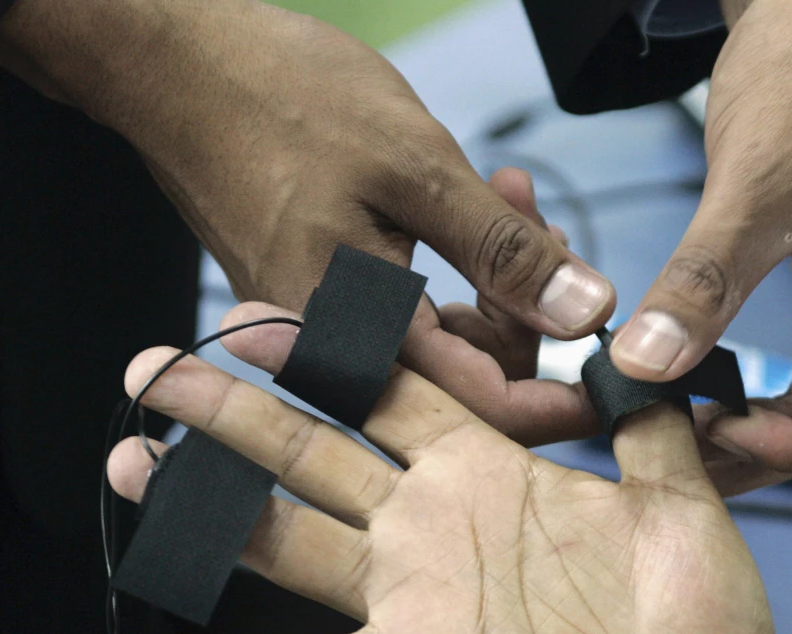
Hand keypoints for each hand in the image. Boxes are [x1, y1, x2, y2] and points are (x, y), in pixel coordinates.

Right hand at [0, 0, 613, 444]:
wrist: (174, 66)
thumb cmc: (278, 102)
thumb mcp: (417, 171)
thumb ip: (505, 253)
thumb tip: (589, 315)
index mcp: (360, 338)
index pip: (486, 410)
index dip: (564, 397)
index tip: (617, 363)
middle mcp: (339, 354)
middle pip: (471, 380)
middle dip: (531, 311)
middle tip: (550, 228)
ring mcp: (329, 327)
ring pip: (447, 338)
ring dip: (497, 275)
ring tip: (512, 193)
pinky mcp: (325, 295)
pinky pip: (411, 306)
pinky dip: (455, 262)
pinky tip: (476, 201)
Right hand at [107, 307, 791, 633]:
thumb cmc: (701, 626)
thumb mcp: (679, 502)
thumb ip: (648, 423)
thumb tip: (640, 346)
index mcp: (488, 473)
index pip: (393, 392)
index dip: (331, 353)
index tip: (267, 311)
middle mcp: (431, 527)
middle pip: (312, 453)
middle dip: (232, 411)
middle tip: (156, 368)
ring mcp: (411, 601)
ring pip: (287, 541)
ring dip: (206, 510)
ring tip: (129, 463)